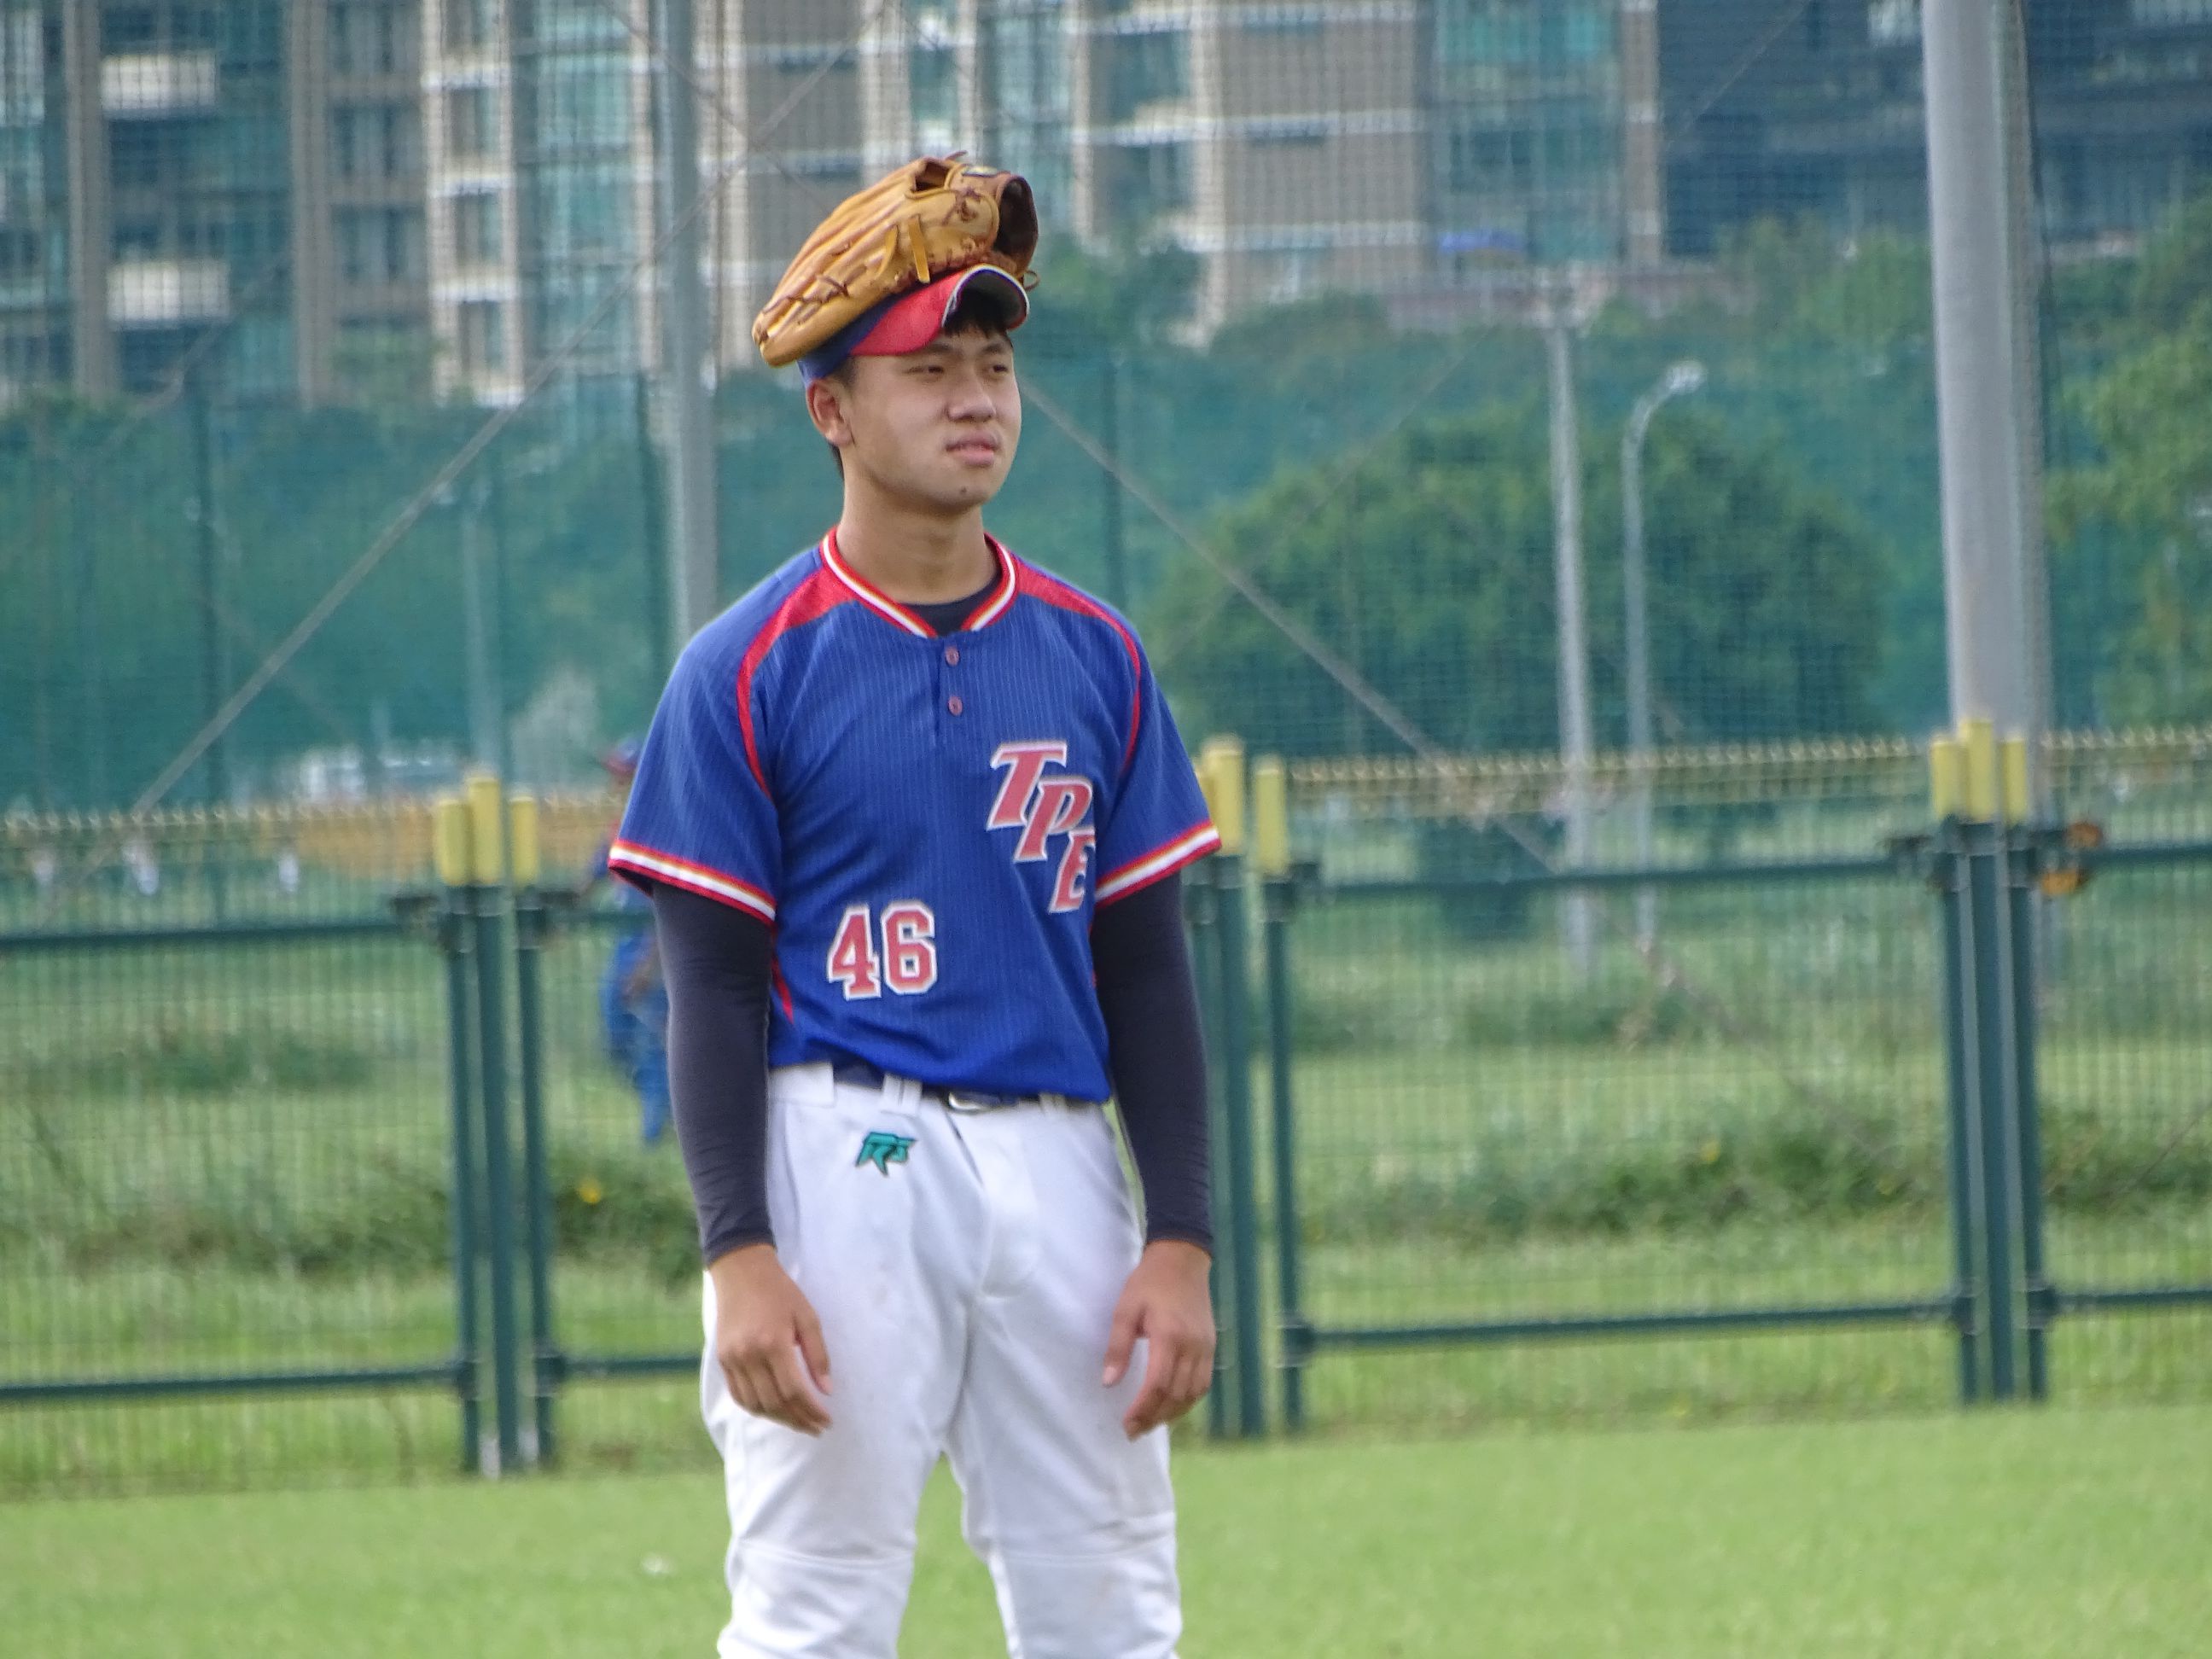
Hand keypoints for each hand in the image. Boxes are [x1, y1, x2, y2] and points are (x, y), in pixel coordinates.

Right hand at [708, 1243, 833, 1434]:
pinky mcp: (722, 1361)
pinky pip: (739, 1395)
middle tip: (816, 1428)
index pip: (794, 1390)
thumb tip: (826, 1390)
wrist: (741, 1272)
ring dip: (779, 1419)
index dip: (811, 1410)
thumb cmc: (780, 1292)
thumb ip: (817, 1355)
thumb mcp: (807, 1316)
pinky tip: (774, 1411)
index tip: (827, 1421)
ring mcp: (732, 1360)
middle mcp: (749, 1356)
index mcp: (773, 1343)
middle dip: (798, 1420)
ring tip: (799, 1422)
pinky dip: (757, 1408)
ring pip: (755, 1404)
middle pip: (775, 1403)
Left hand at [1102, 1239, 1214, 1439]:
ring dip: (1172, 1414)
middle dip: (1154, 1417)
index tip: (1126, 1424)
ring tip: (1150, 1422)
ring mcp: (1205, 1348)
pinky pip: (1204, 1384)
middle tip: (1133, 1431)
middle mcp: (1192, 1346)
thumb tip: (1109, 1382)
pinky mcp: (1211, 1346)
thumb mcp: (1125, 1309)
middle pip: (1176, 1395)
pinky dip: (1188, 1401)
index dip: (1142, 1409)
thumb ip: (1118, 1347)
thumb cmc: (1149, 1282)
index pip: (1158, 1384)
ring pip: (1193, 1394)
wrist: (1183, 1259)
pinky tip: (1172, 1406)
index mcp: (1169, 1336)